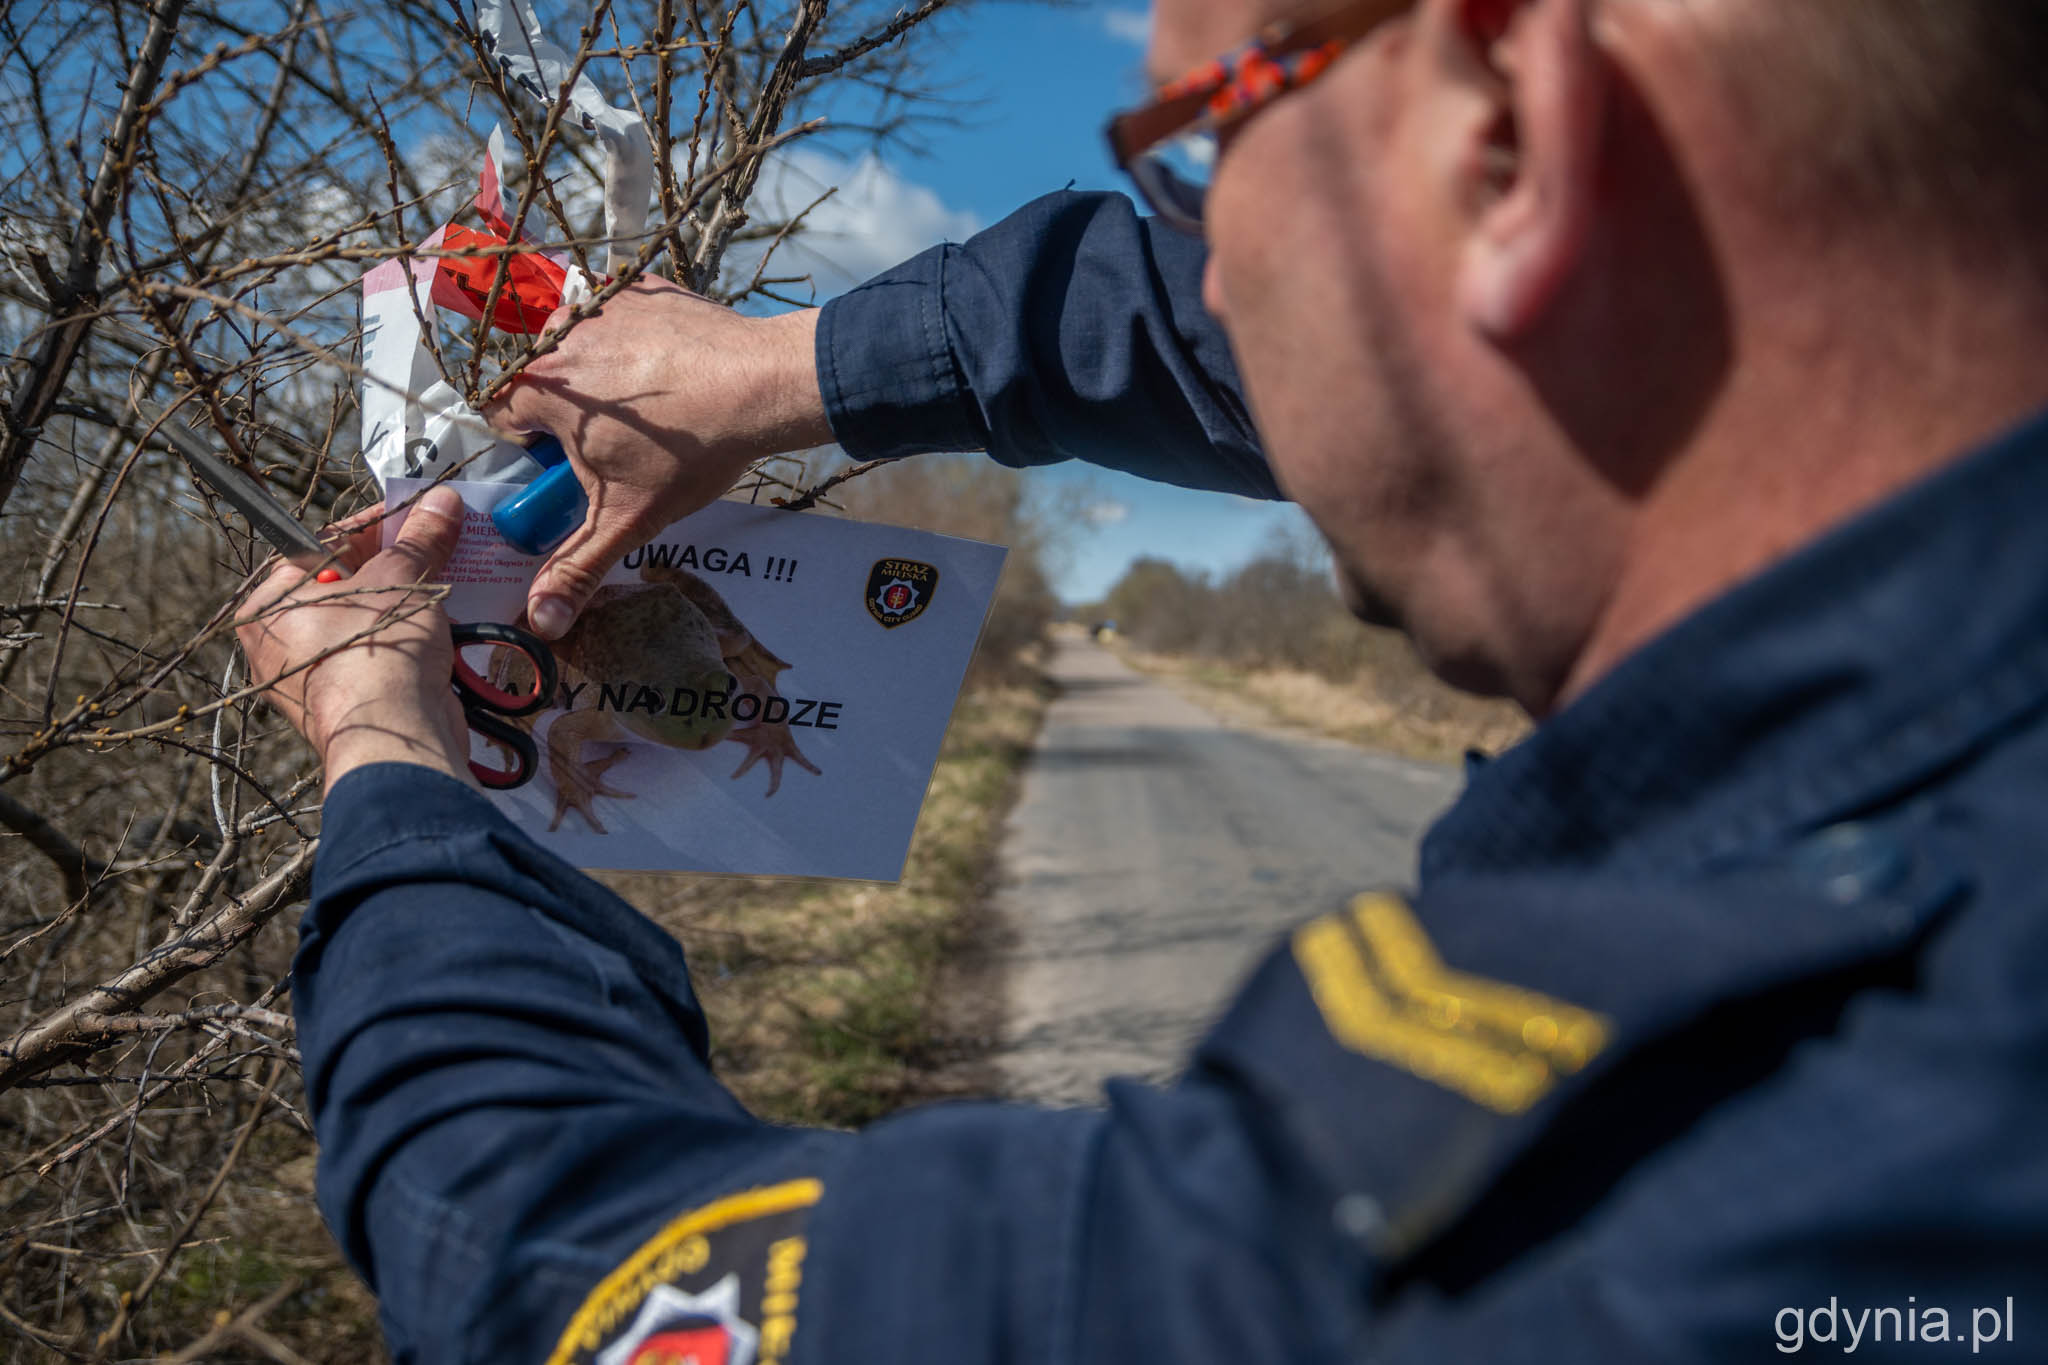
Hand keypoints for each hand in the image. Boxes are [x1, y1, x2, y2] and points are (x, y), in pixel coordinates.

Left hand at [236, 486, 471, 790]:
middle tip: (440, 544)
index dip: (379, 525)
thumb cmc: (374, 651)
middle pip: (349, 584)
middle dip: (400, 564)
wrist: (395, 735)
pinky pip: (381, 656)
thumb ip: (420, 538)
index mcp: (269, 604)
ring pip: (369, 621)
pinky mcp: (350, 702)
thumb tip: (441, 501)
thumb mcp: (402, 579)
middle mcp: (281, 642)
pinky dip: (411, 640)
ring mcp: (315, 677)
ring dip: (411, 601)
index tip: (420, 514)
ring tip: (451, 579)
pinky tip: (448, 624)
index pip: (325, 545)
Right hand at [482, 280, 832, 639]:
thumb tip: (540, 621)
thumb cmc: (692, 451)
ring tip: (653, 406)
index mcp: (541, 388)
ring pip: (578, 346)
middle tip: (623, 442)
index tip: (574, 462)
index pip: (502, 416)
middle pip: (542, 381)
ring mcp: (598, 302)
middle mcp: (558, 334)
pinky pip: (615, 314)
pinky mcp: (637, 286)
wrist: (764, 384)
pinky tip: (669, 367)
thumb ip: (577, 567)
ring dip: (601, 374)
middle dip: (571, 413)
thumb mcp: (629, 518)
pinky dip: (633, 338)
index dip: (536, 446)